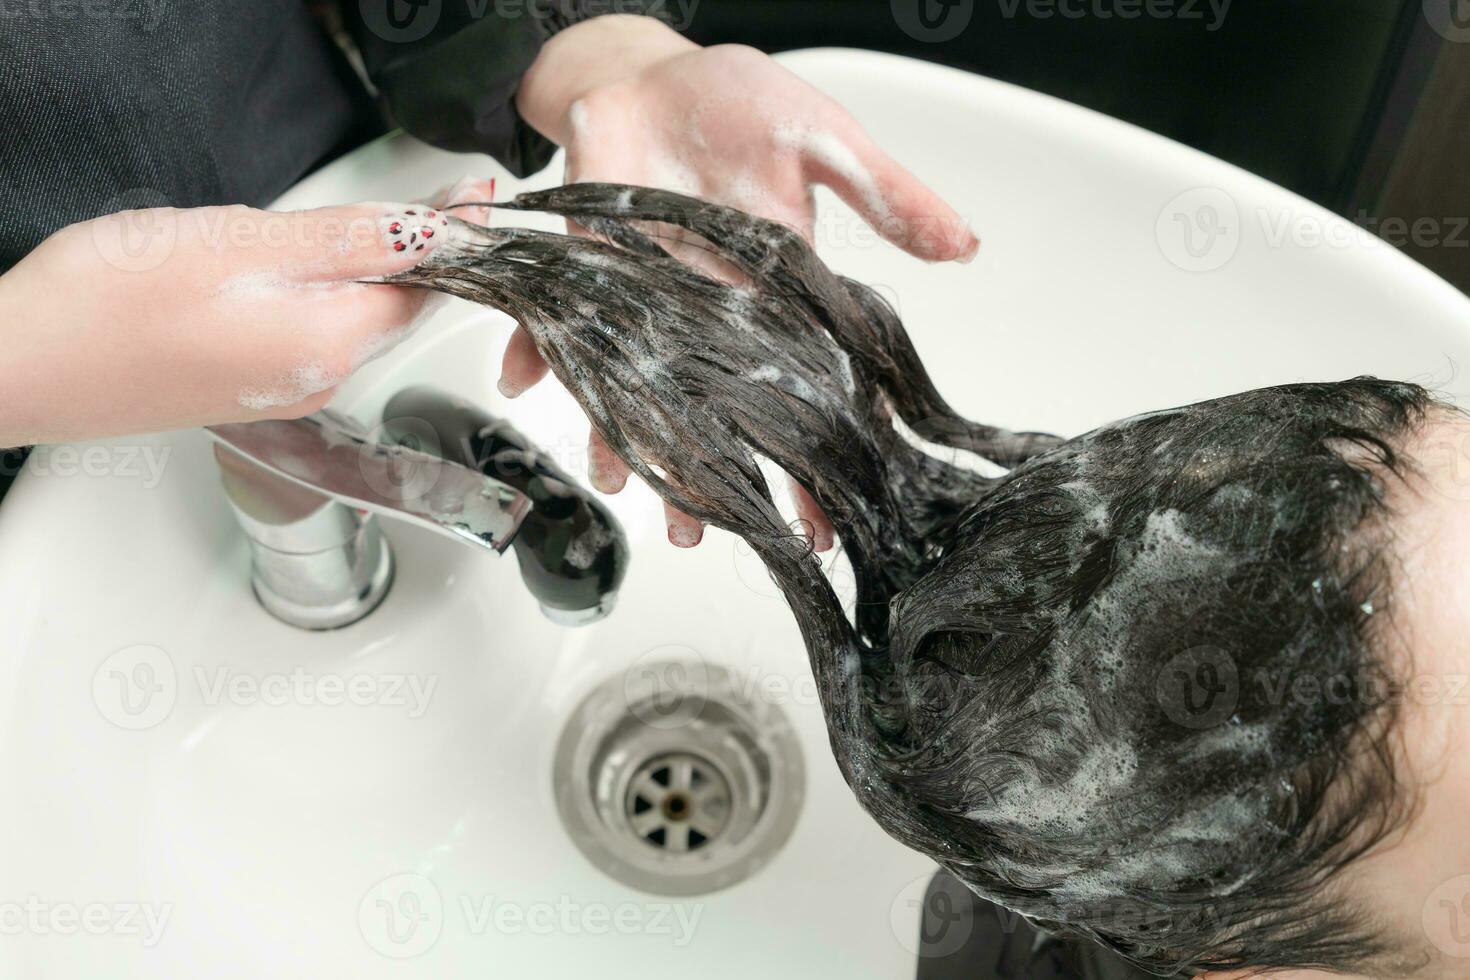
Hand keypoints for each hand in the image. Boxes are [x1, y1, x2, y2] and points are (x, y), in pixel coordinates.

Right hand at [0, 199, 455, 446]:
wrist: (22, 366)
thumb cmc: (111, 304)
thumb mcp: (241, 243)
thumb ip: (345, 239)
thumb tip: (427, 232)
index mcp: (330, 343)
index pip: (426, 289)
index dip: (454, 239)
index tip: (473, 197)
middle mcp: (320, 379)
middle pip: (395, 308)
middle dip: (418, 257)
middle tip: (437, 203)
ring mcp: (284, 390)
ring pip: (352, 319)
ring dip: (367, 275)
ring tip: (365, 229)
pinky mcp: (248, 388)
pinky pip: (309, 334)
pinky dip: (320, 297)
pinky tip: (290, 271)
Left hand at [512, 16, 977, 549]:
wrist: (658, 73)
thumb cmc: (743, 103)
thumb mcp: (826, 141)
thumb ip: (887, 194)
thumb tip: (963, 245)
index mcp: (776, 293)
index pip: (806, 385)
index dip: (817, 449)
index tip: (826, 513)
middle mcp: (710, 310)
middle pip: (717, 407)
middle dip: (720, 470)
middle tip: (720, 532)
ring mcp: (647, 295)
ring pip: (640, 383)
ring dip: (631, 438)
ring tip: (634, 492)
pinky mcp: (591, 268)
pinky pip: (560, 320)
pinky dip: (537, 347)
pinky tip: (523, 384)